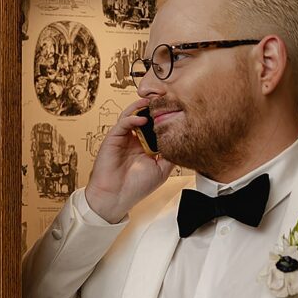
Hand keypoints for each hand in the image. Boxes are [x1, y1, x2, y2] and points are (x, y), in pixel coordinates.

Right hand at [84, 98, 173, 222]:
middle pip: (143, 117)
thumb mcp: (162, 170)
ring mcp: (123, 138)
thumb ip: (170, 155)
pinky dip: (131, 118)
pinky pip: (122, 123)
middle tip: (164, 99)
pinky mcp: (113, 139)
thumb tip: (184, 140)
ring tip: (153, 102)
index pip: (155, 126)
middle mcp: (134, 140)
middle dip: (153, 108)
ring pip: (132, 115)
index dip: (163, 117)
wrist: (116, 197)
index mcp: (145, 147)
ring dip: (142, 107)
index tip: (175, 109)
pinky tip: (142, 118)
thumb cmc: (136, 187)